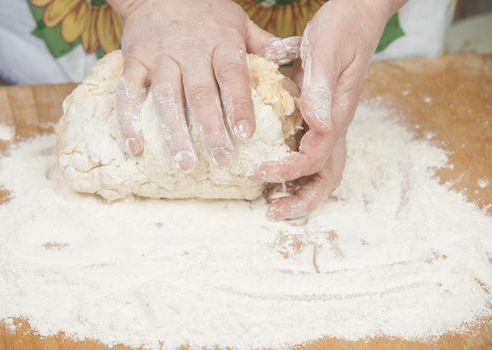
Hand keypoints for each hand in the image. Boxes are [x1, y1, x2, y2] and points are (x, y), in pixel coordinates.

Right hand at [108, 0, 300, 169]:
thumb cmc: (206, 12)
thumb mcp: (238, 21)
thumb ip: (263, 42)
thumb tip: (296, 51)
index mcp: (220, 41)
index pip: (232, 74)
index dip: (239, 104)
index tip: (246, 134)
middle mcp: (189, 50)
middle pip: (200, 92)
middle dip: (210, 128)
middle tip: (221, 160)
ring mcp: (159, 56)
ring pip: (166, 97)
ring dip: (174, 133)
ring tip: (184, 163)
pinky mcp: (133, 61)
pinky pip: (128, 93)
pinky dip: (129, 120)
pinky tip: (136, 147)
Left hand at [255, 0, 405, 219]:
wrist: (358, 15)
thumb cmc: (343, 28)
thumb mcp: (327, 51)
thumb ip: (320, 87)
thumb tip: (317, 125)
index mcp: (336, 115)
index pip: (314, 158)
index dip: (285, 170)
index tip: (256, 171)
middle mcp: (334, 126)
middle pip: (326, 178)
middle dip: (301, 200)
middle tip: (271, 211)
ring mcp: (328, 124)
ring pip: (319, 170)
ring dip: (297, 191)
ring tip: (269, 203)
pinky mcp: (318, 118)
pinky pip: (308, 153)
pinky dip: (292, 170)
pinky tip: (270, 171)